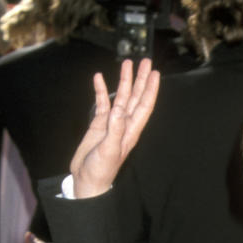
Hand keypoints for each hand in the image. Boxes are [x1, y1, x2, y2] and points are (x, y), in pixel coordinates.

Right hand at [70, 59, 160, 199]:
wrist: (87, 180)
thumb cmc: (100, 170)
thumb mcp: (109, 150)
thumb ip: (114, 129)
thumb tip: (119, 109)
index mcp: (131, 131)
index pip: (144, 106)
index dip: (151, 89)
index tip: (155, 73)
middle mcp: (124, 124)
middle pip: (136, 97)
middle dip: (141, 79)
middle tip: (146, 61)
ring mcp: (111, 123)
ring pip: (121, 97)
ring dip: (124, 81)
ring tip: (127, 63)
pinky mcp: (99, 124)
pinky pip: (102, 103)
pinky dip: (101, 90)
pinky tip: (98, 78)